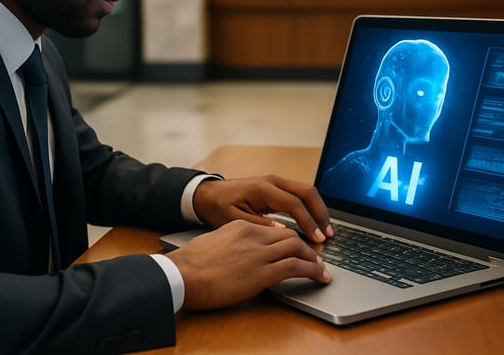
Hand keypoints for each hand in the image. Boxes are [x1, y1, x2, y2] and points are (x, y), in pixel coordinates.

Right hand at [166, 219, 331, 310]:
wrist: (180, 275)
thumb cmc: (191, 264)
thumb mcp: (215, 243)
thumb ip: (234, 244)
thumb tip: (243, 254)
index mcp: (241, 226)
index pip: (275, 229)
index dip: (291, 238)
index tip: (299, 246)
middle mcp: (253, 235)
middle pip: (290, 235)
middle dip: (308, 245)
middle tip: (317, 256)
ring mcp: (258, 253)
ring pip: (298, 248)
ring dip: (315, 259)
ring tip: (323, 269)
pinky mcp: (262, 273)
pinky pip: (296, 267)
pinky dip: (313, 271)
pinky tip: (320, 277)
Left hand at [192, 175, 333, 242]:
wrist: (207, 194)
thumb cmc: (218, 207)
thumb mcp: (235, 221)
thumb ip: (260, 227)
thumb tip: (285, 234)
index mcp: (262, 189)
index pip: (294, 204)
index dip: (308, 223)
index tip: (317, 239)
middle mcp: (272, 181)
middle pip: (307, 192)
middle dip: (320, 213)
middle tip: (328, 234)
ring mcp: (275, 182)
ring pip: (306, 191)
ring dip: (318, 210)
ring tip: (325, 231)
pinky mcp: (275, 187)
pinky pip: (299, 194)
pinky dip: (310, 208)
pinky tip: (314, 222)